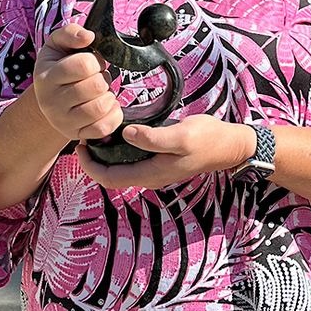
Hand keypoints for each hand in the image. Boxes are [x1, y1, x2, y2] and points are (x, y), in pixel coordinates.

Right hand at [32, 24, 122, 143]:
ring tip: (100, 92)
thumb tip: (88, 36)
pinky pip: (104, 128)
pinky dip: (113, 115)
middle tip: (96, 77)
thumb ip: (70, 33)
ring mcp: (63, 121)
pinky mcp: (76, 135)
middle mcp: (51, 102)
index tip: (91, 63)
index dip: (95, 61)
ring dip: (108, 96)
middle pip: (95, 86)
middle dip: (103, 78)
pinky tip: (107, 106)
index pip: (84, 65)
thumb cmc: (57, 68)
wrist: (48, 100)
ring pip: (100, 108)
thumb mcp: (56, 45)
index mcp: (46, 77)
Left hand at [76, 115, 252, 190]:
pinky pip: (131, 160)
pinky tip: (117, 132)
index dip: (90, 166)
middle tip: (82, 137)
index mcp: (151, 174)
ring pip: (120, 168)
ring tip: (95, 133)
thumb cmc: (208, 139)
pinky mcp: (159, 161)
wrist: (230, 146)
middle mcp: (149, 176)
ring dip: (105, 155)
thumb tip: (125, 134)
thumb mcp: (181, 135)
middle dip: (93, 160)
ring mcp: (155, 170)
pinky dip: (118, 150)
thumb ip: (153, 138)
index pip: (109, 178)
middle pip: (111, 175)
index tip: (80, 145)